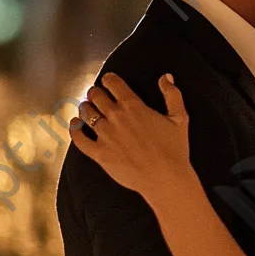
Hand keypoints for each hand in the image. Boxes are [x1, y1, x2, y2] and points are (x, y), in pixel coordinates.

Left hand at [71, 73, 190, 200]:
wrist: (165, 178)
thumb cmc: (174, 149)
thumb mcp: (180, 118)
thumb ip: (173, 95)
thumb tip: (166, 77)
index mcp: (133, 106)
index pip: (113, 83)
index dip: (109, 79)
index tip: (108, 80)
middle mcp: (116, 117)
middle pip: (96, 96)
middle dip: (96, 92)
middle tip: (96, 94)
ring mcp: (106, 135)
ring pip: (86, 113)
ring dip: (86, 107)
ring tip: (87, 107)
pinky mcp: (100, 153)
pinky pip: (79, 139)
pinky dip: (74, 129)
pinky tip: (75, 124)